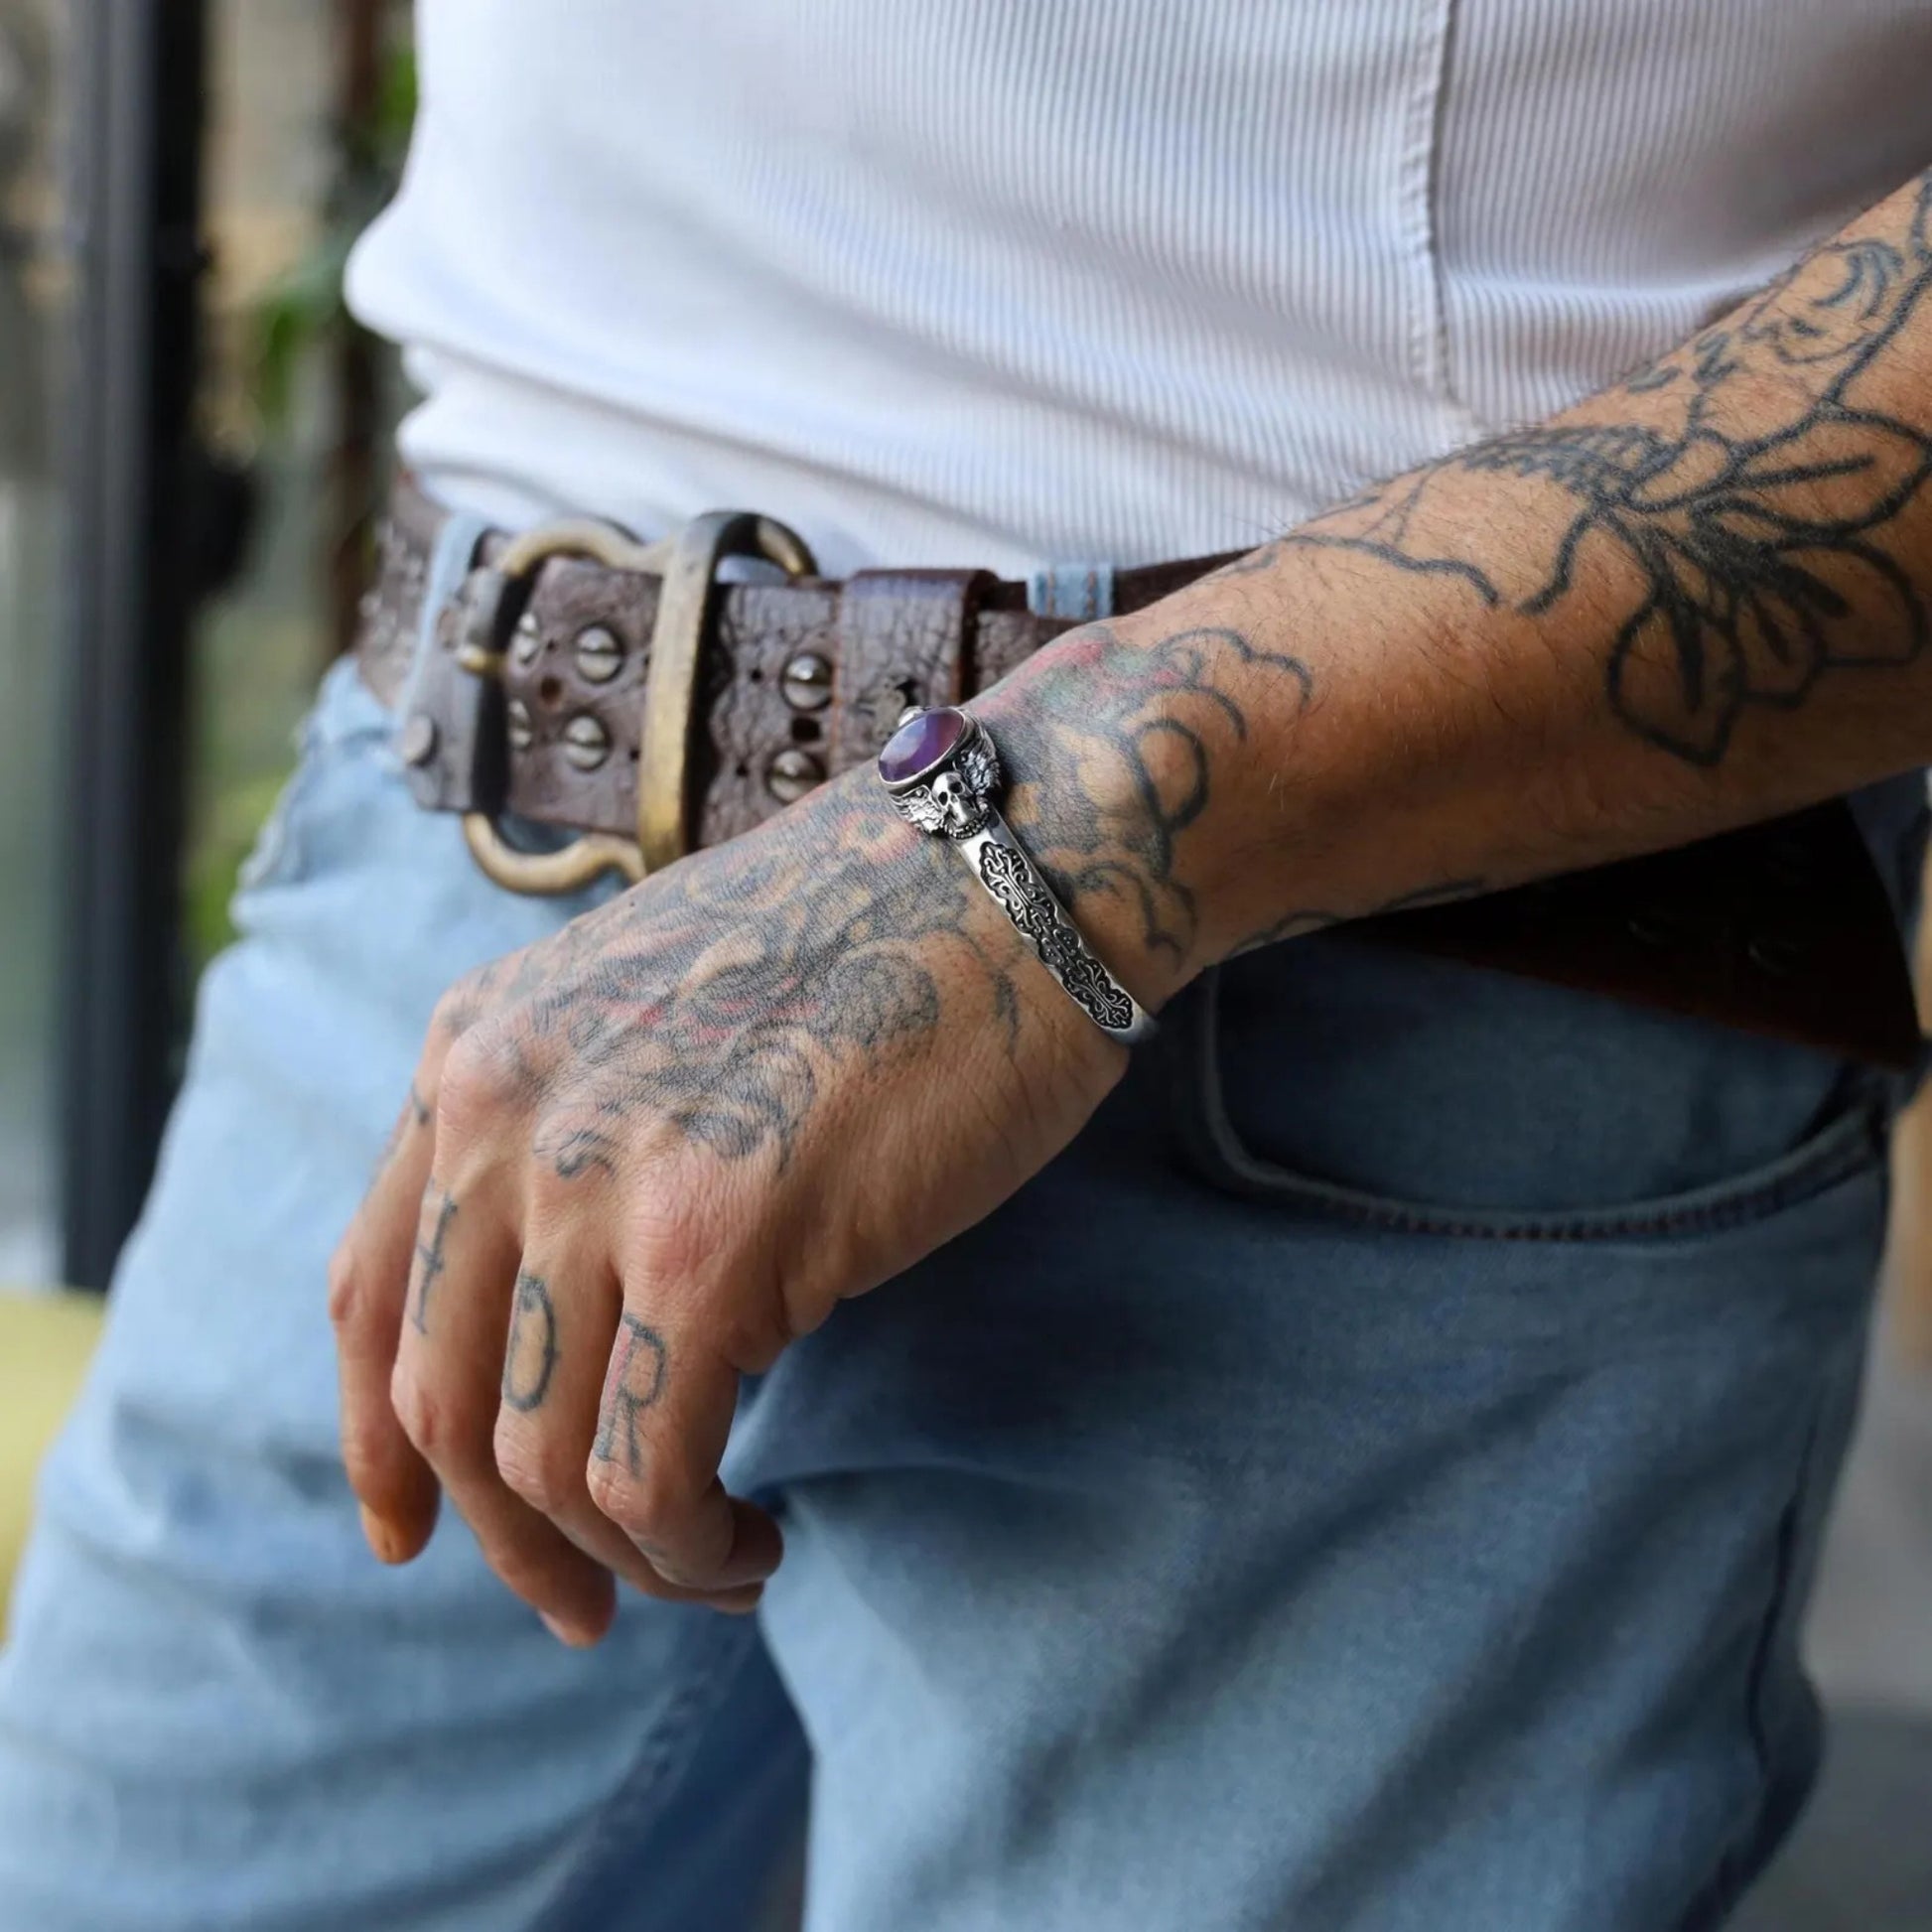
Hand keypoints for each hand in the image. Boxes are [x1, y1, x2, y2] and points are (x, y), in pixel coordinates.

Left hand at [328, 761, 1129, 1640]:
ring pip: (539, 1462)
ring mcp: (599, 1175)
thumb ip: (581, 1126)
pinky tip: (754, 1543)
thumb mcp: (661, 1008)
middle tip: (586, 1606)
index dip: (377, 1442)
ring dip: (616, 1556)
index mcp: (477, 1050)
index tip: (412, 1535)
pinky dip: (690, 1548)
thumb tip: (576, 1306)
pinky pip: (648, 1474)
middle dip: (506, 1540)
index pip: (367, 1291)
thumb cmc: (876, 942)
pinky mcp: (713, 1243)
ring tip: (709, 1563)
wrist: (1008, 866)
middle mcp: (502, 1110)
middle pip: (437, 1401)